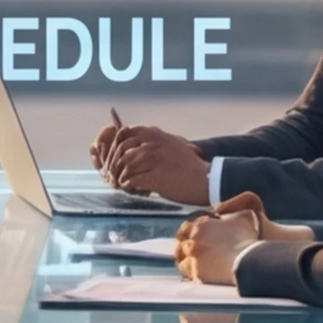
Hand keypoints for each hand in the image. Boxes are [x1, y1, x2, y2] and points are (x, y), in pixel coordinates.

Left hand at [93, 121, 211, 202]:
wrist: (207, 179)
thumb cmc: (190, 165)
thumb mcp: (174, 144)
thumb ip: (157, 141)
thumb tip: (139, 145)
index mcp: (156, 134)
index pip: (125, 133)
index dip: (115, 145)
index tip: (114, 156)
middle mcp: (153, 144)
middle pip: (121, 150)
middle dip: (114, 163)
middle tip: (114, 174)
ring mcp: (153, 160)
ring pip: (125, 167)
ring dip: (120, 176)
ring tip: (122, 183)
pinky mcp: (155, 177)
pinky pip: (132, 181)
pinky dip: (128, 186)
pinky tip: (131, 189)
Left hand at [174, 191, 276, 280]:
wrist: (250, 259)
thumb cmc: (250, 238)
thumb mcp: (243, 217)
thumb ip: (231, 214)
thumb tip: (225, 212)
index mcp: (202, 224)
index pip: (186, 228)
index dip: (188, 234)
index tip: (190, 239)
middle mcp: (194, 238)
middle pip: (181, 243)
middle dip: (184, 248)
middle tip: (188, 254)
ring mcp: (193, 255)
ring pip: (181, 259)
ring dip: (186, 261)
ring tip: (193, 266)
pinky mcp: (195, 271)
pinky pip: (186, 273)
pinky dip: (189, 274)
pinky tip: (195, 275)